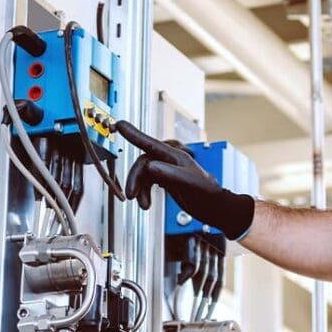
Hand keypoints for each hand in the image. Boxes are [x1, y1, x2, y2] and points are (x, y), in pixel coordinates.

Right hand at [116, 120, 254, 240]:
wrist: (213, 207)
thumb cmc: (206, 193)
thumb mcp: (188, 182)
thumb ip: (169, 174)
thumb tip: (150, 167)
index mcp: (174, 155)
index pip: (149, 143)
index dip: (133, 134)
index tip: (119, 124)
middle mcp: (169, 159)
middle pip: (142, 163)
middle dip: (135, 179)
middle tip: (131, 195)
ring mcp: (166, 168)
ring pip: (143, 174)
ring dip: (140, 189)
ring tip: (143, 205)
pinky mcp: (165, 178)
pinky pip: (147, 181)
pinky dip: (144, 192)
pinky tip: (146, 203)